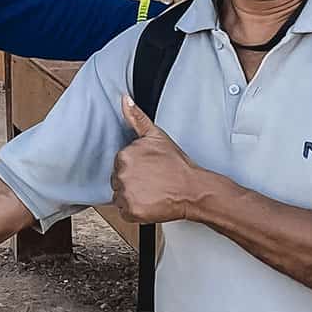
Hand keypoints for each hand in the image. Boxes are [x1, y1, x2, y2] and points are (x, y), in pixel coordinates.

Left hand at [112, 97, 215, 223]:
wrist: (193, 189)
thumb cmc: (177, 165)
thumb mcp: (157, 136)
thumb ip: (136, 117)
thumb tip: (124, 99)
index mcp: (125, 155)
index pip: (120, 163)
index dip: (135, 167)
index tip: (148, 169)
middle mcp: (122, 175)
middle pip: (118, 179)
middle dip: (132, 180)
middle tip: (151, 180)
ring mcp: (126, 194)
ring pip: (119, 195)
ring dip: (132, 195)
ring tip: (151, 191)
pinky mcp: (131, 211)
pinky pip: (123, 211)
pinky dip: (134, 210)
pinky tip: (148, 202)